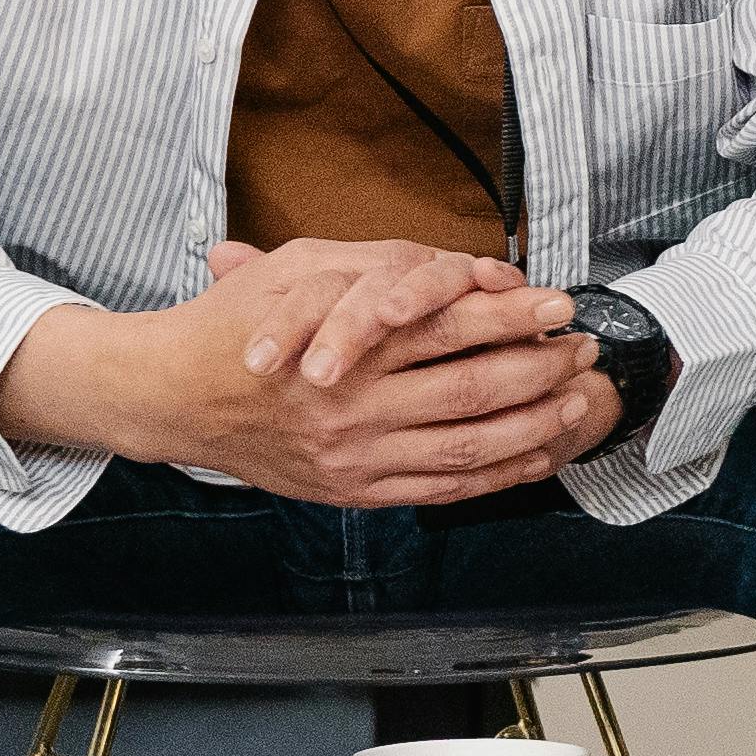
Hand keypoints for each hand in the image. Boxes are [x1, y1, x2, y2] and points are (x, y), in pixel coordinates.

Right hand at [0, 242, 615, 506]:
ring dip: (535, 425)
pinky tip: (536, 454)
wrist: (171, 396)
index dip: (515, 316)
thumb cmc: (235, 324)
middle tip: (585, 350)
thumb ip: (376, 265)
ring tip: (578, 402)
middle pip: (475, 388)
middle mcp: (356, 405)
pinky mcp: (355, 491)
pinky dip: (498, 473)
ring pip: (470, 445)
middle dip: (541, 369)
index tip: (559, 306)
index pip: (453, 327)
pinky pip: (445, 487)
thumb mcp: (297, 269)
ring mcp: (357, 456)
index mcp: (347, 343)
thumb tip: (458, 266)